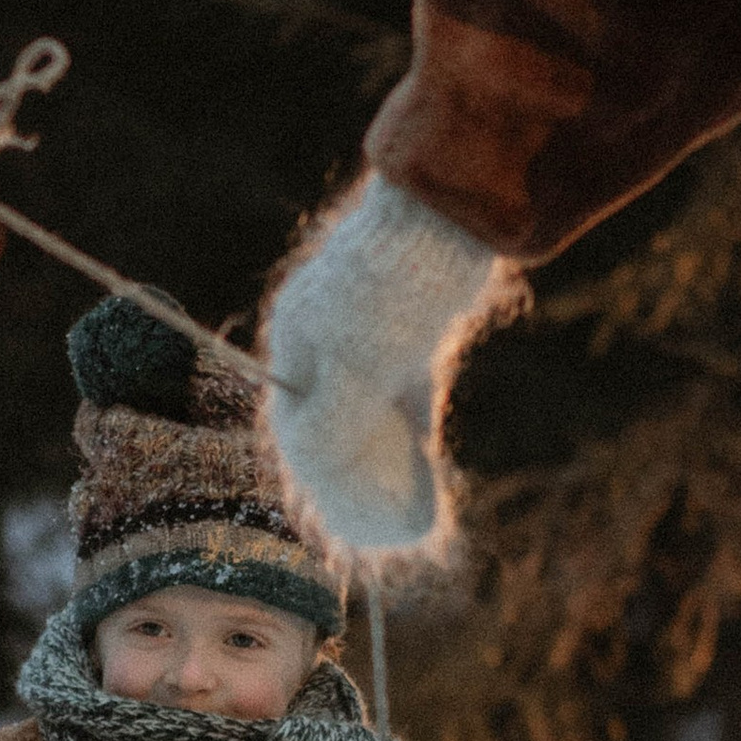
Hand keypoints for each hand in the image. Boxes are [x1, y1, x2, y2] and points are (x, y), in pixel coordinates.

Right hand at [263, 176, 501, 553]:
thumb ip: (331, 427)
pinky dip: (414, 427)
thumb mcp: (357, 370)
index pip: (291, 419)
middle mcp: (325, 337)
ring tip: (406, 503)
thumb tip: (308, 477)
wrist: (449, 222)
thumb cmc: (391, 295)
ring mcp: (371, 333)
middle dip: (350, 471)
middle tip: (371, 519)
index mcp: (295, 341)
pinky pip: (406, 391)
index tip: (330, 513)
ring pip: (372, 407)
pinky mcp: (413, 328)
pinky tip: (429, 462)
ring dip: (386, 454)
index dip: (310, 472)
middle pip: (332, 416)